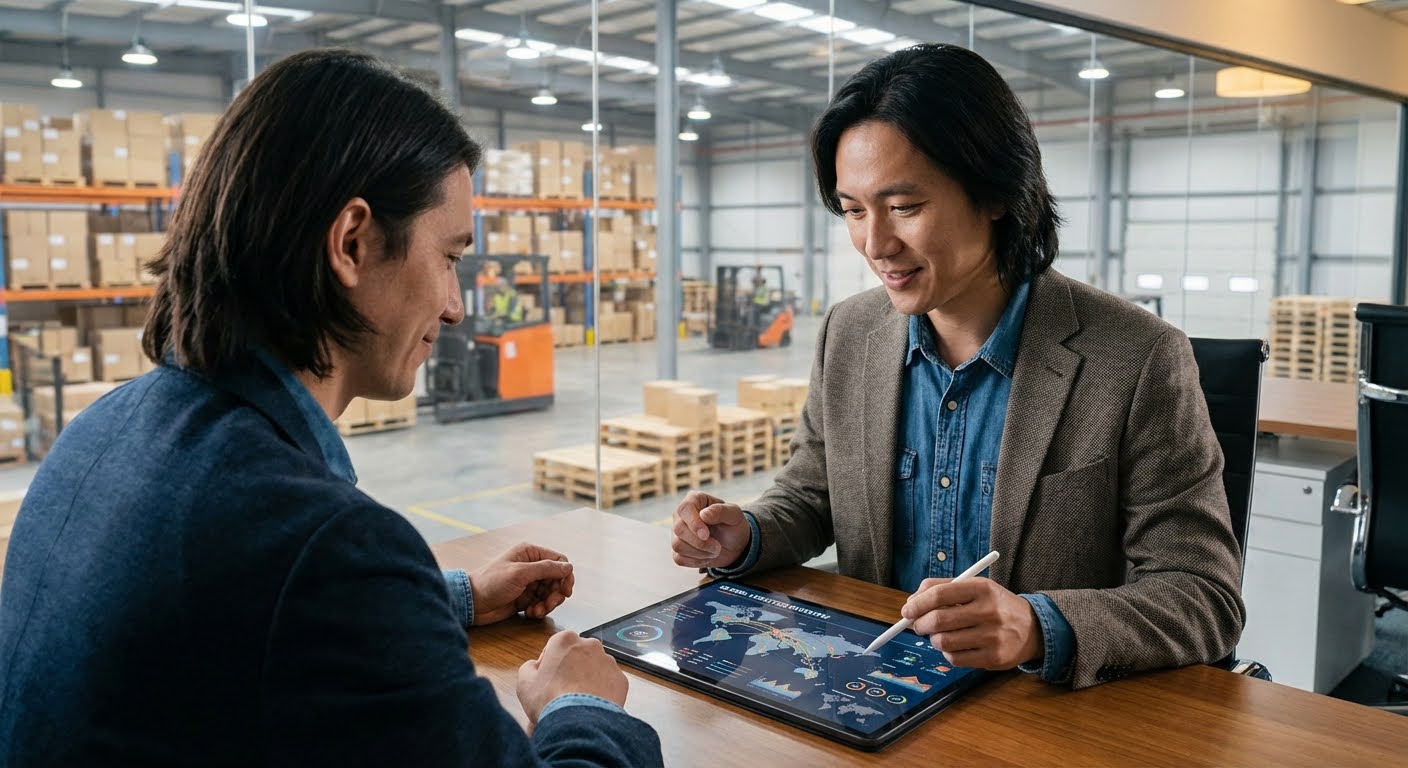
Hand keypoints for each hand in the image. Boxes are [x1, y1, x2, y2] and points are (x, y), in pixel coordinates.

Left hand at [468, 542, 573, 624]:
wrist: (472, 602)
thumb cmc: (490, 582)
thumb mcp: (520, 573)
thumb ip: (546, 569)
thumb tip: (568, 567)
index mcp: (530, 554)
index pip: (559, 562)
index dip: (565, 576)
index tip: (565, 591)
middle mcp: (531, 567)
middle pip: (557, 579)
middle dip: (556, 594)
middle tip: (549, 604)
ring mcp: (529, 583)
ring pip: (551, 593)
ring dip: (548, 604)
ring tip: (537, 610)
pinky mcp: (525, 597)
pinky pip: (542, 603)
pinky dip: (540, 610)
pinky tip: (530, 612)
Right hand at [517, 631, 628, 724]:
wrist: (579, 722)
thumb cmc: (551, 700)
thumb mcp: (524, 682)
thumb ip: (529, 667)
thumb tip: (534, 667)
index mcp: (565, 640)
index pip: (555, 646)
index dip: (549, 663)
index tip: (547, 677)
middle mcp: (589, 645)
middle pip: (577, 654)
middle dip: (571, 668)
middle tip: (562, 689)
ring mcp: (608, 661)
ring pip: (595, 667)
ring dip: (587, 678)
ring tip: (578, 699)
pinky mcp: (620, 679)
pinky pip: (609, 682)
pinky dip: (602, 691)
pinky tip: (591, 704)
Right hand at [671, 490, 751, 569]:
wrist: (735, 545)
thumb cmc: (734, 525)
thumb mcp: (734, 515)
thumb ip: (720, 511)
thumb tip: (703, 514)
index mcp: (694, 500)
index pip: (685, 509)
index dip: (694, 523)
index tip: (706, 535)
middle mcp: (681, 515)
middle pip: (679, 529)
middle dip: (700, 542)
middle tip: (717, 547)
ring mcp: (677, 533)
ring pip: (678, 545)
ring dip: (700, 553)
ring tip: (715, 550)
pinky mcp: (677, 549)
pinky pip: (679, 558)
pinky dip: (696, 561)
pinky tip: (707, 557)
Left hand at [901, 577, 1042, 669]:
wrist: (1032, 628)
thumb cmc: (994, 605)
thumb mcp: (975, 587)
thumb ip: (942, 588)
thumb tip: (911, 602)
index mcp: (982, 588)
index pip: (940, 594)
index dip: (917, 603)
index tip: (907, 611)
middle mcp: (989, 612)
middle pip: (938, 620)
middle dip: (920, 624)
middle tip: (918, 625)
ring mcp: (992, 637)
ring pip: (943, 642)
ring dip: (934, 640)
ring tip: (940, 635)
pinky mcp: (994, 658)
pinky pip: (955, 659)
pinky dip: (948, 653)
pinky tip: (957, 646)